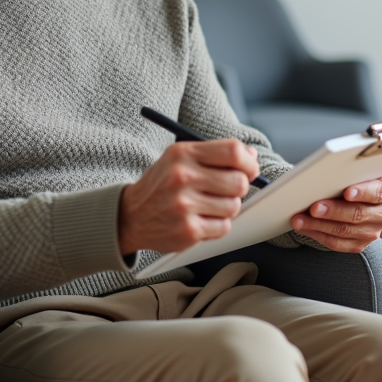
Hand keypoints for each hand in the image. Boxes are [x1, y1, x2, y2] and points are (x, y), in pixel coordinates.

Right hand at [118, 140, 260, 255]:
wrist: (130, 216)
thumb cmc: (161, 185)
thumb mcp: (179, 159)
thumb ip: (214, 154)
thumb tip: (250, 156)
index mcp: (183, 154)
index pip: (233, 151)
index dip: (249, 161)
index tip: (250, 169)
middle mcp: (182, 177)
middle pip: (238, 181)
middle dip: (239, 187)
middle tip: (227, 190)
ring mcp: (184, 205)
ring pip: (234, 206)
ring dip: (228, 208)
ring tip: (209, 205)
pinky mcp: (188, 230)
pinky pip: (224, 227)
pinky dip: (218, 225)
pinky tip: (202, 219)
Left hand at [290, 174, 381, 252]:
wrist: (361, 195)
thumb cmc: (358, 177)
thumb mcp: (362, 170)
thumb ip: (352, 171)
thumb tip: (327, 175)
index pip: (379, 192)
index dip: (363, 192)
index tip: (347, 192)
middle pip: (358, 214)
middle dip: (333, 211)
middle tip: (314, 207)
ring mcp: (374, 232)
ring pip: (344, 231)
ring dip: (318, 225)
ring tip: (299, 219)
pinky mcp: (360, 244)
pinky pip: (337, 244)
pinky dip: (318, 235)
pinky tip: (304, 227)